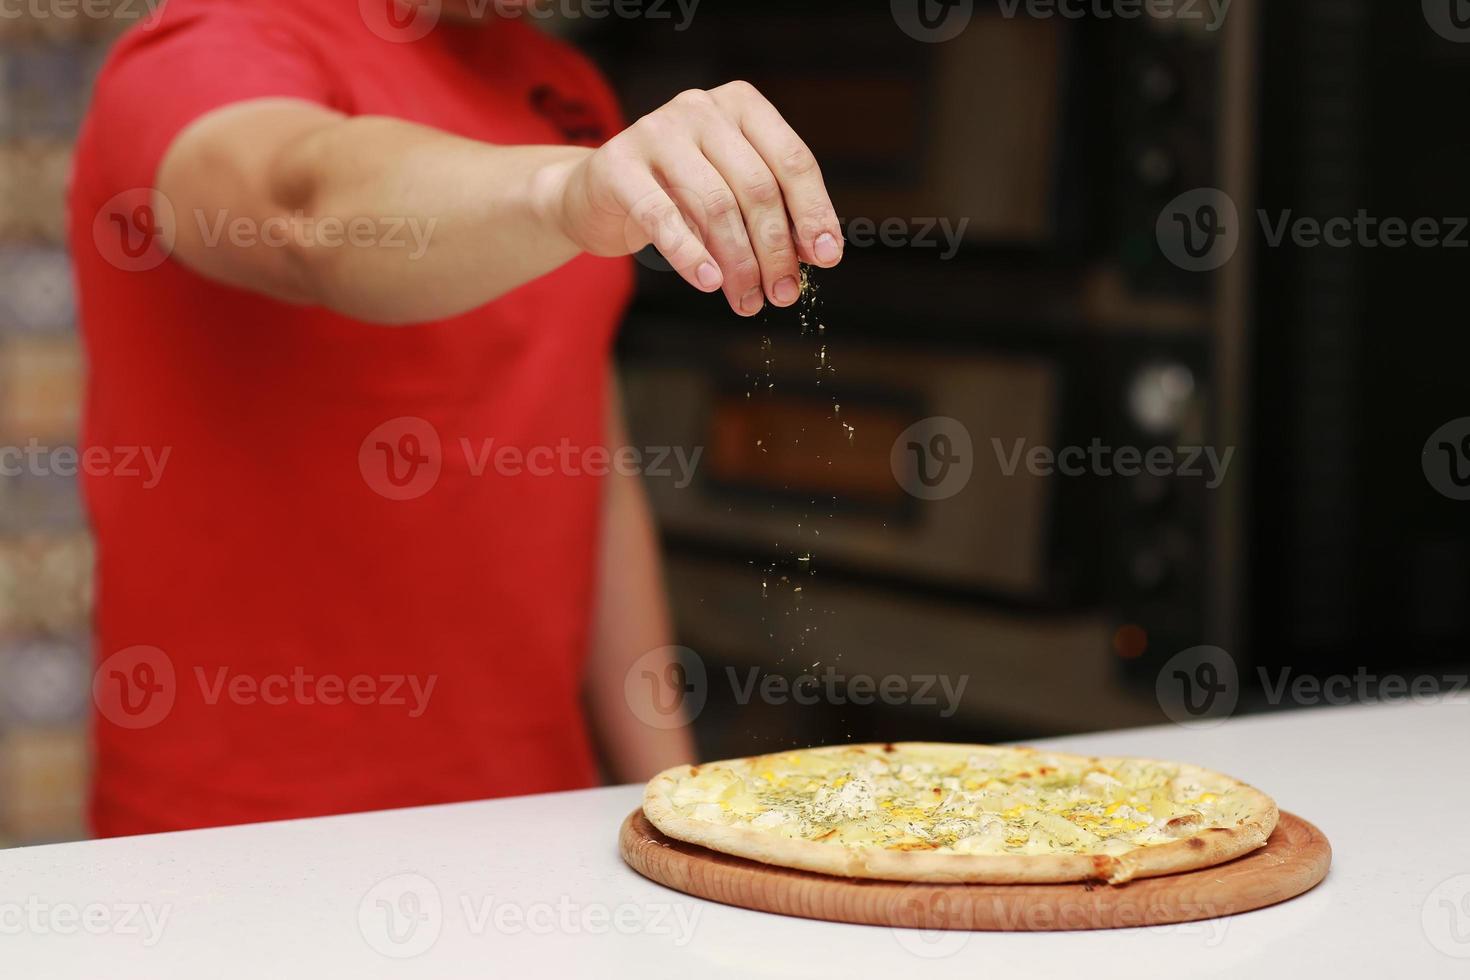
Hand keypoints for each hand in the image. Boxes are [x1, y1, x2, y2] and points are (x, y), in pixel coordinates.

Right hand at [547, 81, 844, 315]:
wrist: (597, 194)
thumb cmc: (677, 194)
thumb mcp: (731, 193)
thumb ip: (773, 212)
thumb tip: (817, 252)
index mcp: (741, 106)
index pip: (792, 160)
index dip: (814, 212)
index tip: (826, 258)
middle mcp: (701, 108)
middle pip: (757, 187)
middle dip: (776, 250)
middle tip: (782, 294)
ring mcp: (657, 130)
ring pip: (716, 205)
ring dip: (739, 263)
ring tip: (747, 301)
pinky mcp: (618, 164)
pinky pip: (663, 217)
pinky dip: (691, 255)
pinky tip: (709, 283)